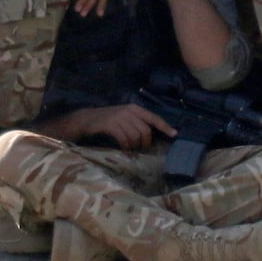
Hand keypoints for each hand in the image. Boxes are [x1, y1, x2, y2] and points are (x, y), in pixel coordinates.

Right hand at [54, 103, 176, 150]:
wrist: (87, 119)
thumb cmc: (108, 121)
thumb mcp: (125, 118)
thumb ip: (137, 123)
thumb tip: (152, 135)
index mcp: (135, 108)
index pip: (154, 117)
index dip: (165, 126)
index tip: (174, 134)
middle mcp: (129, 111)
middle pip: (146, 130)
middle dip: (146, 143)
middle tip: (142, 150)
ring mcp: (119, 117)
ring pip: (135, 136)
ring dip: (135, 147)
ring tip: (133, 151)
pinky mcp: (110, 125)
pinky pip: (124, 139)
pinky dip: (127, 147)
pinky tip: (126, 152)